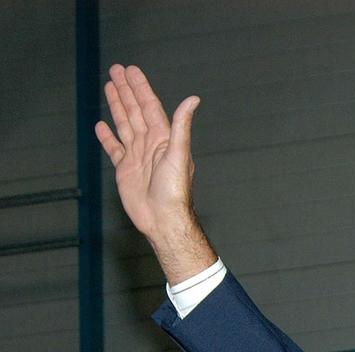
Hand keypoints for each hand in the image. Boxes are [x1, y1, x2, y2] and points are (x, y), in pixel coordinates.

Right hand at [95, 64, 215, 281]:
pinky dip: (108, 137)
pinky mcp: (125, 170)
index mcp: (163, 139)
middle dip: (126, 91)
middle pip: (135, 111)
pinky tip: (101, 125)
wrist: (162, 219)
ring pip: (125, 125)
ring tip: (109, 87)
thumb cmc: (174, 191)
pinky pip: (114, 149)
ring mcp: (137, 157)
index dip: (140, 88)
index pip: (149, 107)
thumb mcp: (179, 154)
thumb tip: (193, 99)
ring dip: (117, 106)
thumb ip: (181, 126)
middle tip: (116, 69)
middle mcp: (150, 145)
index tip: (131, 70)